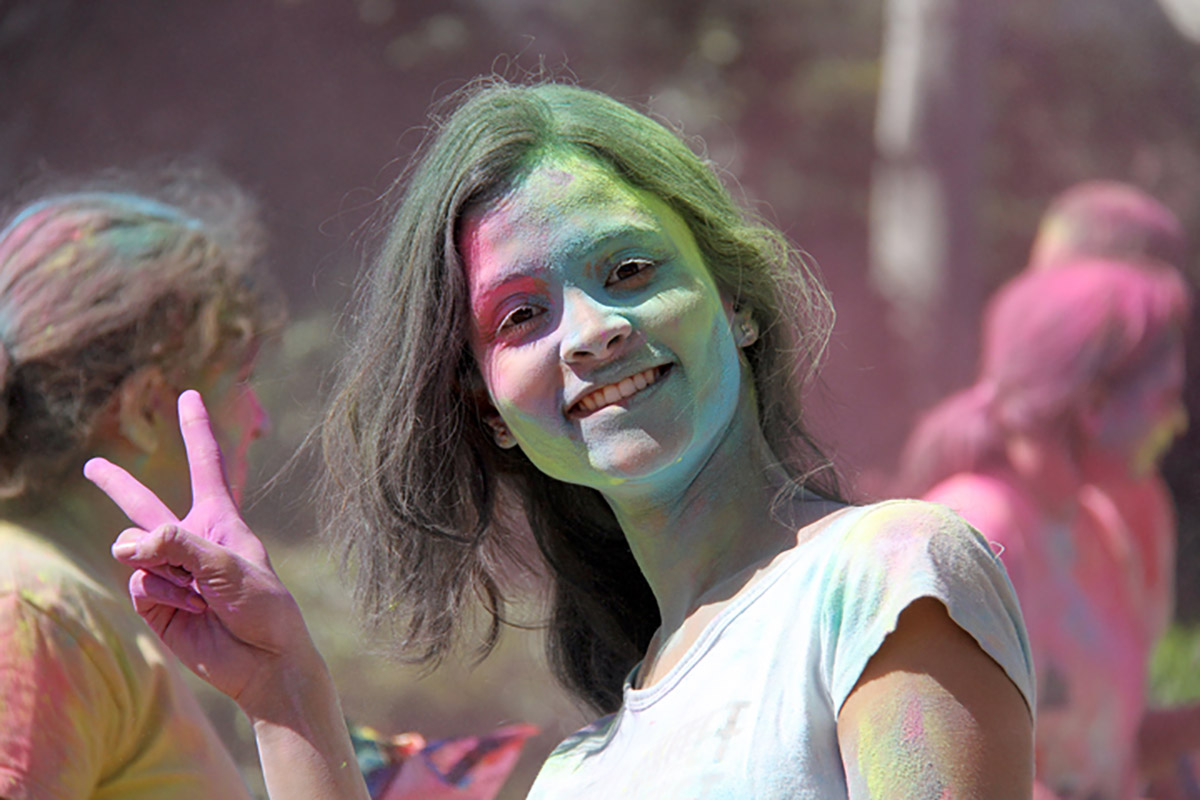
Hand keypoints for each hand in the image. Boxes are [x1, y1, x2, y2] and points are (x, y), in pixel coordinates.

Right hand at [85, 389, 310, 710]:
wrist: (265, 661)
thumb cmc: (263, 606)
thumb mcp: (230, 566)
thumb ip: (178, 545)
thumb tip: (125, 544)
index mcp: (221, 520)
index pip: (206, 465)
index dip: (196, 429)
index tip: (189, 394)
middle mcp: (191, 541)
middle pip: (145, 504)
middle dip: (116, 485)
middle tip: (91, 465)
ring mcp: (170, 572)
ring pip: (135, 550)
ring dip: (164, 569)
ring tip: (199, 594)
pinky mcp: (155, 602)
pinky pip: (138, 584)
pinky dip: (161, 594)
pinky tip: (190, 609)